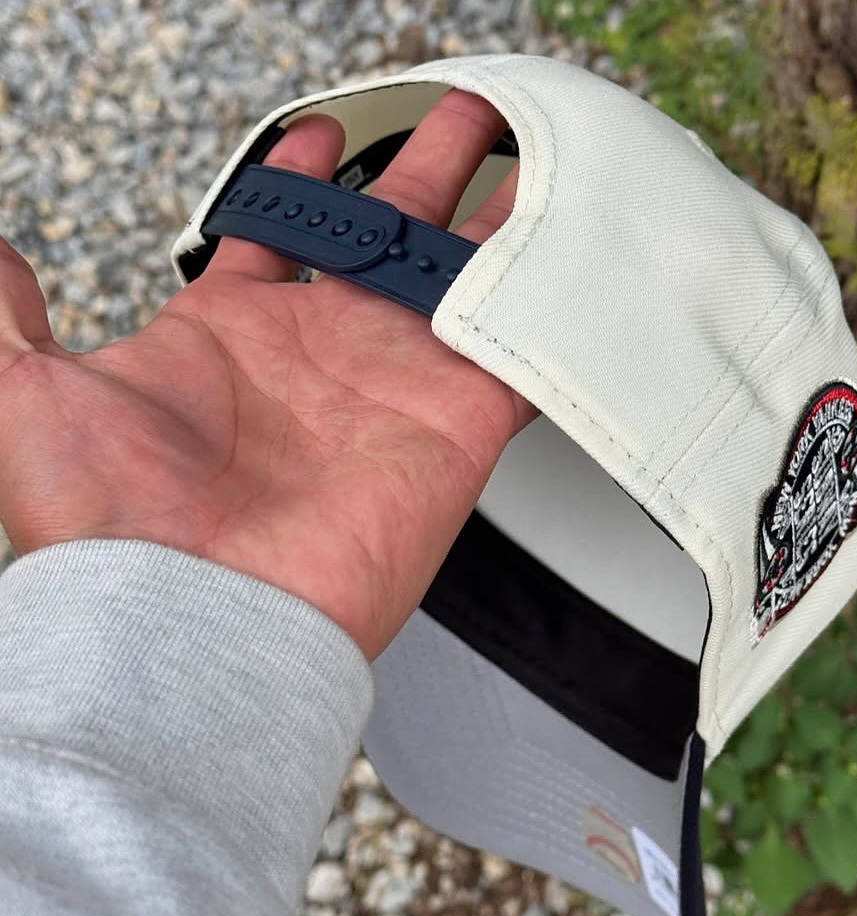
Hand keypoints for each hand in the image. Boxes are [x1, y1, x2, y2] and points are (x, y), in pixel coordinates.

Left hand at [0, 92, 537, 660]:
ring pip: (464, 281)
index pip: (282, 234)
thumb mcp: (25, 391)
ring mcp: (398, 386)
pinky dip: (546, 302)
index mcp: (237, 333)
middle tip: (465, 120)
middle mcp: (326, 355)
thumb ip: (9, 311)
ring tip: (539, 161)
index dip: (298, 178)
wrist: (201, 623)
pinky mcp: (458, 425)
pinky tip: (570, 248)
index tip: (319, 136)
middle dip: (425, 173)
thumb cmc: (108, 526)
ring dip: (500, 224)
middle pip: (389, 237)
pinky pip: (517, 350)